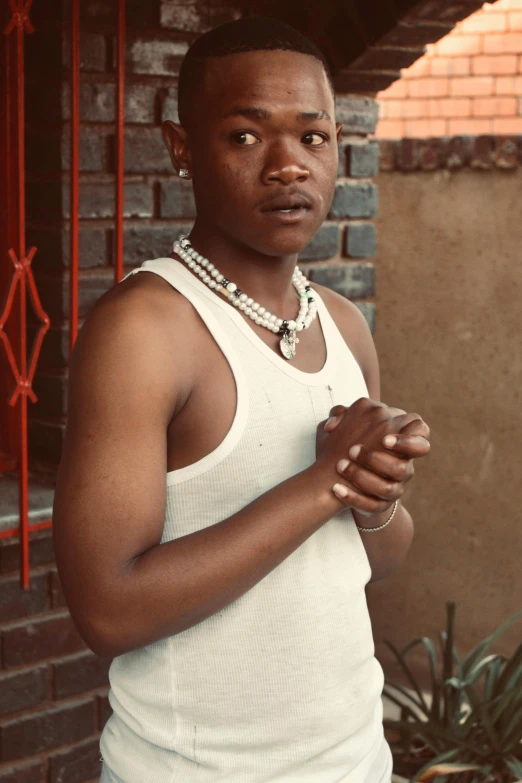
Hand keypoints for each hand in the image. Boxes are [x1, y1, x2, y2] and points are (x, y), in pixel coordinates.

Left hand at [316, 400, 429, 515]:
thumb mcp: (346, 426)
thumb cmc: (349, 445)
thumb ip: (340, 416)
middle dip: (378, 460)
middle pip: (403, 467)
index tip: (384, 441)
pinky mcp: (379, 504)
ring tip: (340, 465)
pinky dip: (353, 498)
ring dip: (361, 476)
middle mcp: (402, 466)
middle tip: (352, 450)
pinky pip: (371, 506)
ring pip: (387, 488)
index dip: (409, 439)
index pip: (421, 434)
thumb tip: (332, 425)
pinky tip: (336, 489)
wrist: (343, 477)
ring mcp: (393, 487)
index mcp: (399, 443)